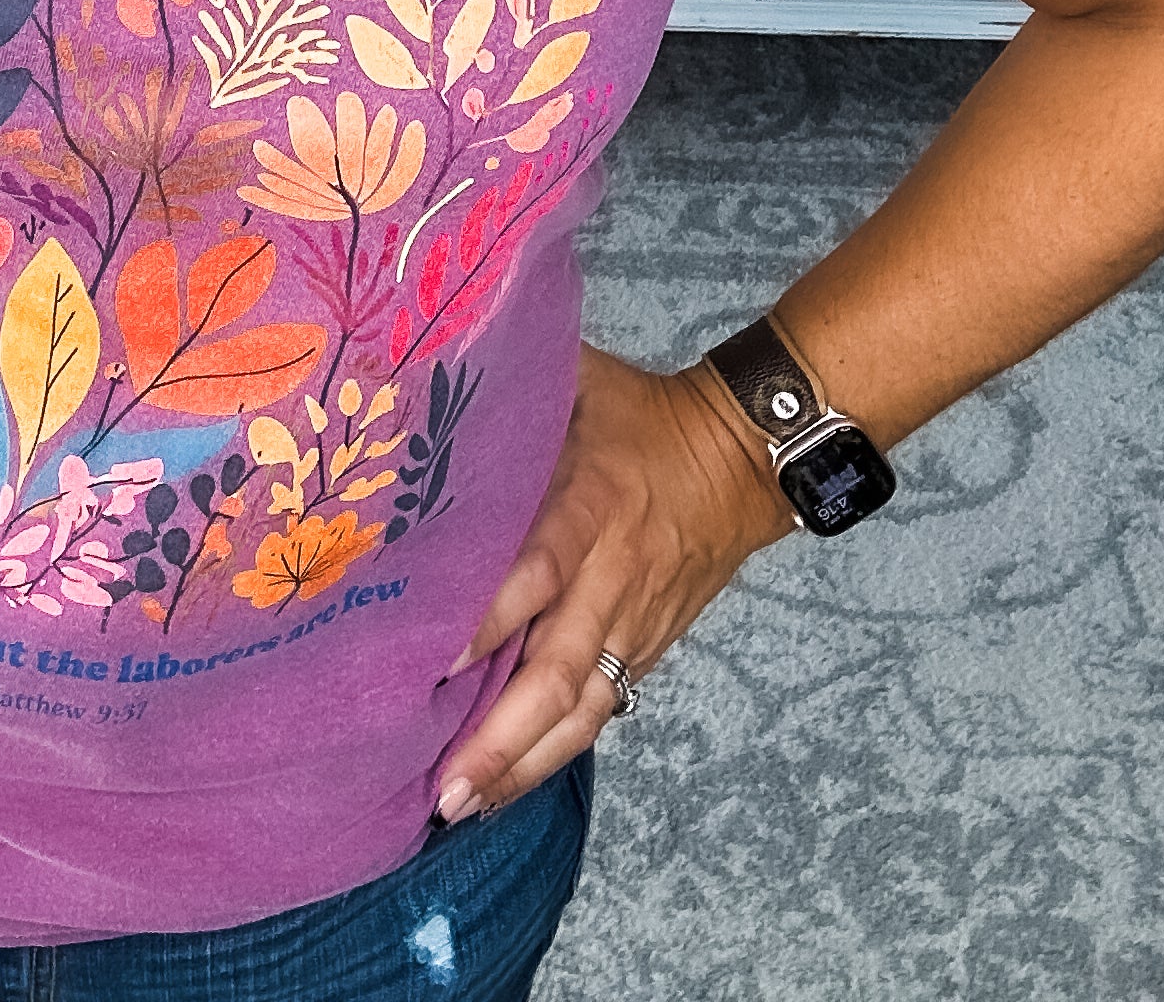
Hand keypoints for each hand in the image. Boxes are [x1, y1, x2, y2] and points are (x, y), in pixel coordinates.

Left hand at [433, 342, 794, 822]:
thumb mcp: (577, 377)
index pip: (537, 570)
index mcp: (591, 504)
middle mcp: (614, 575)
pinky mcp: (649, 646)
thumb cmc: (639, 412)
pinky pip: (604, 707)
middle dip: (499, 735)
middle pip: (558, 670)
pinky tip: (511, 780)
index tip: (432, 665)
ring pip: (583, 709)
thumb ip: (508, 379)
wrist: (742, 457)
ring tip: (462, 806)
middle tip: (441, 785)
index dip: (489, 621)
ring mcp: (635, 620)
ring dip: (524, 762)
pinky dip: (559, 750)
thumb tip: (421, 357)